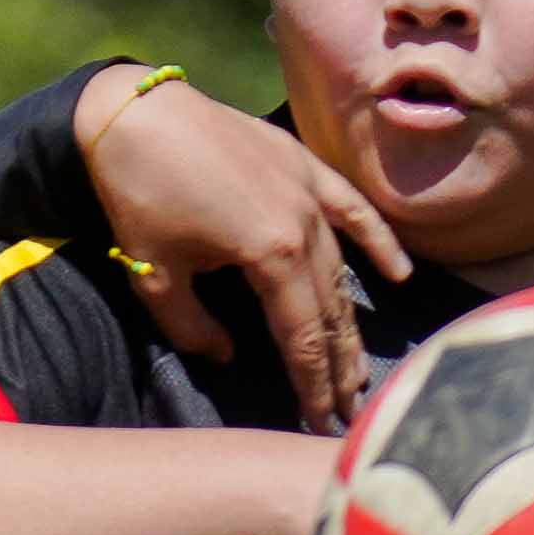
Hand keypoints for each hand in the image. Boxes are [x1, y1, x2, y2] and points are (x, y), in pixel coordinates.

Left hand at [78, 64, 408, 427]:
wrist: (135, 113)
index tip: (320, 421)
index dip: (313, 383)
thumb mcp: (156, 276)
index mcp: (271, 254)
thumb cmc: (139, 194)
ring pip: (341, 269)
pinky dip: (377, 242)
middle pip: (330, 310)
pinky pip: (352, 210)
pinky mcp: (303, 166)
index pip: (303, 335)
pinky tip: (398, 275)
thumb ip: (193, 327)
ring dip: (352, 322)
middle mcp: (305, 225)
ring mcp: (310, 192)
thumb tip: (225, 355)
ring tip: (360, 368)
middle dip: (339, 366)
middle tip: (349, 411)